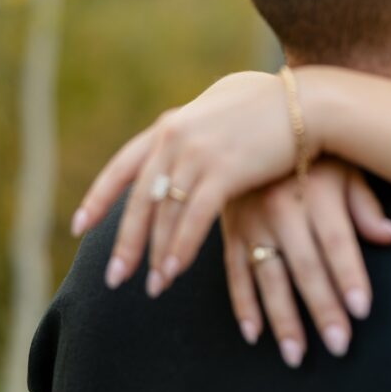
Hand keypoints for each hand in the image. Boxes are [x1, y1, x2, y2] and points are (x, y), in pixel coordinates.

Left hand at [71, 70, 317, 289]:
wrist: (311, 104)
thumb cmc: (275, 106)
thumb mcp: (223, 108)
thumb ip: (199, 126)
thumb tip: (189, 135)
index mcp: (172, 125)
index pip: (124, 166)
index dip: (100, 198)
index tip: (79, 226)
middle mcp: (176, 137)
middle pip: (140, 200)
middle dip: (126, 242)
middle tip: (114, 277)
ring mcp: (197, 153)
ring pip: (165, 215)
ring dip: (157, 255)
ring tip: (153, 287)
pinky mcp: (223, 171)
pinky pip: (192, 220)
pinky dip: (181, 249)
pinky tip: (174, 273)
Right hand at [220, 159, 390, 367]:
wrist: (257, 124)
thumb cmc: (315, 151)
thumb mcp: (345, 167)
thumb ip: (365, 204)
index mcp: (315, 190)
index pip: (336, 241)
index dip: (349, 276)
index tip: (362, 310)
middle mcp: (281, 207)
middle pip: (305, 266)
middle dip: (322, 309)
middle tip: (340, 345)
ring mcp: (251, 220)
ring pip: (268, 277)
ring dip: (283, 319)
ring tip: (297, 355)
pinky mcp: (229, 230)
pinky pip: (234, 272)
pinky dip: (242, 305)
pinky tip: (253, 334)